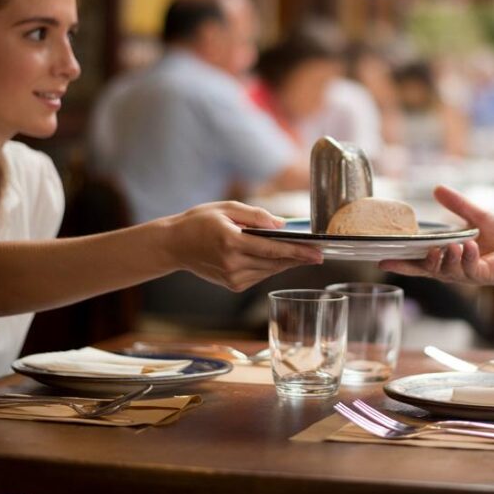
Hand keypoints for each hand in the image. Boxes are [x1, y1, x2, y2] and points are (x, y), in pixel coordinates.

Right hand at [160, 201, 322, 291]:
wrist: (174, 245)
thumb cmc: (199, 221)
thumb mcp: (227, 207)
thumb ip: (256, 216)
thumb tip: (282, 226)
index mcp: (232, 242)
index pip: (273, 250)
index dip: (299, 253)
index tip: (319, 253)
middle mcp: (233, 264)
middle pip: (275, 263)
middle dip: (298, 258)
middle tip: (318, 253)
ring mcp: (232, 278)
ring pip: (269, 271)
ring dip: (285, 263)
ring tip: (302, 254)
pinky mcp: (232, 285)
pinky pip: (260, 275)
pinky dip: (270, 266)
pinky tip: (276, 258)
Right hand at [379, 185, 493, 289]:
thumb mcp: (478, 216)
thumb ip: (458, 205)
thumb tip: (437, 188)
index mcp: (449, 255)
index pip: (420, 261)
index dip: (401, 262)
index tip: (382, 260)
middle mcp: (454, 268)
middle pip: (429, 271)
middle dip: (420, 263)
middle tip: (423, 249)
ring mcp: (468, 273)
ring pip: (447, 272)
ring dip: (446, 258)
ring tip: (449, 245)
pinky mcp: (484, 275)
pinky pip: (470, 269)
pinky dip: (467, 257)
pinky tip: (467, 246)